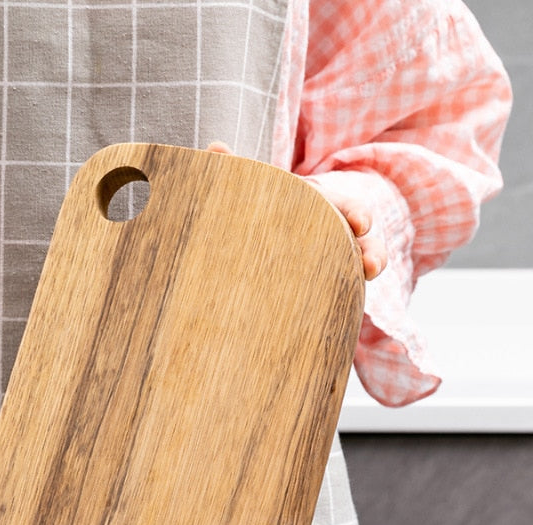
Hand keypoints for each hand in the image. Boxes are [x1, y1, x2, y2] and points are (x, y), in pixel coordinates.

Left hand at [206, 142, 386, 279]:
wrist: (254, 235)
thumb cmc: (258, 205)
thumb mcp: (251, 188)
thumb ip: (235, 170)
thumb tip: (216, 148)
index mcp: (318, 204)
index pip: (344, 206)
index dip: (355, 214)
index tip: (360, 224)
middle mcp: (331, 228)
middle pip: (359, 239)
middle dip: (370, 250)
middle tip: (371, 266)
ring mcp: (332, 255)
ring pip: (358, 264)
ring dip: (366, 271)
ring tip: (366, 285)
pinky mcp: (325, 280)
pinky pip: (340, 290)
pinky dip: (347, 297)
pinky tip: (349, 313)